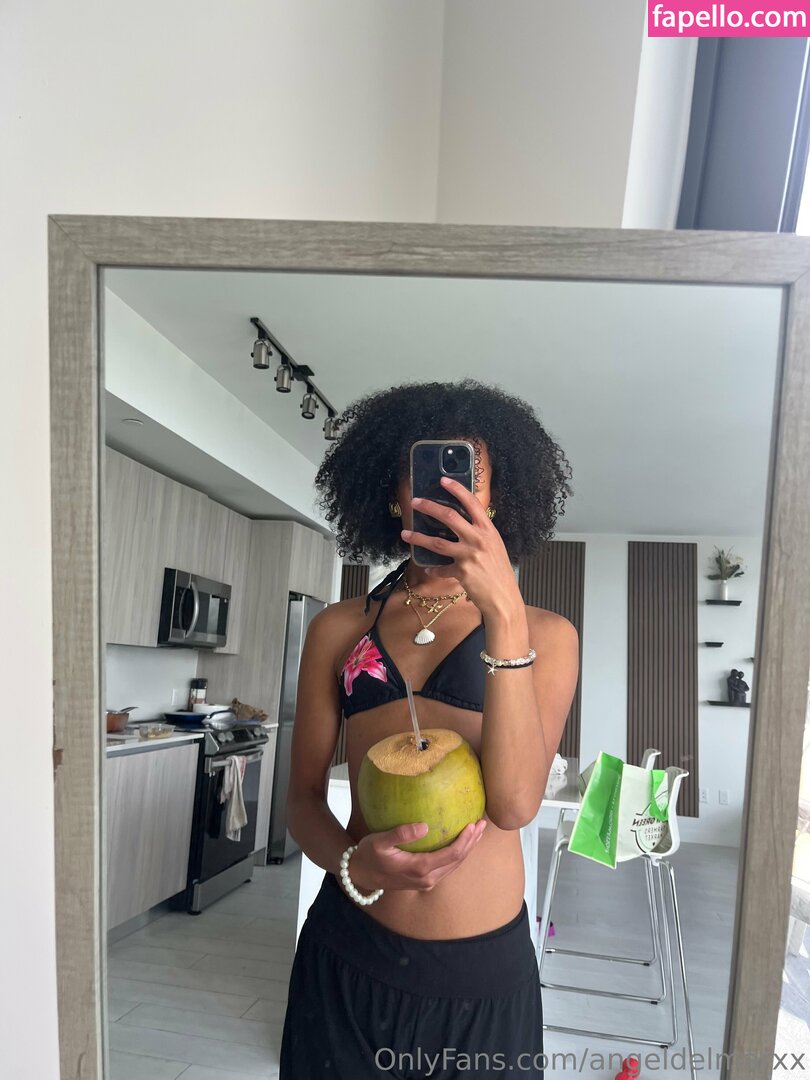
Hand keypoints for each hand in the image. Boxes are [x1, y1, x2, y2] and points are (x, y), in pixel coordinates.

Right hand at [348, 818, 487, 892]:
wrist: (360, 875)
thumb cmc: (369, 855)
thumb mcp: (379, 841)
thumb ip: (400, 834)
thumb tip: (424, 826)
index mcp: (419, 868)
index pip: (451, 855)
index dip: (465, 840)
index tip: (474, 824)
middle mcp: (427, 878)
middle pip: (457, 861)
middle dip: (472, 842)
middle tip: (483, 824)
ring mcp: (427, 881)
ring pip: (454, 865)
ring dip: (467, 848)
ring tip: (477, 831)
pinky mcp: (424, 880)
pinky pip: (447, 866)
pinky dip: (457, 853)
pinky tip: (460, 841)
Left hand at [401, 475, 521, 617]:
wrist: (504, 598)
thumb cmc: (500, 572)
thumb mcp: (495, 546)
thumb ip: (480, 534)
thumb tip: (463, 524)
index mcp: (488, 530)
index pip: (472, 503)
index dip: (457, 490)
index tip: (443, 480)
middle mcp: (479, 539)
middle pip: (449, 516)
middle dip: (429, 507)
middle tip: (415, 502)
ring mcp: (469, 555)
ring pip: (437, 542)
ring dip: (418, 537)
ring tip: (405, 533)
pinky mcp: (461, 572)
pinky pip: (441, 569)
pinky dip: (433, 570)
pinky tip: (428, 569)